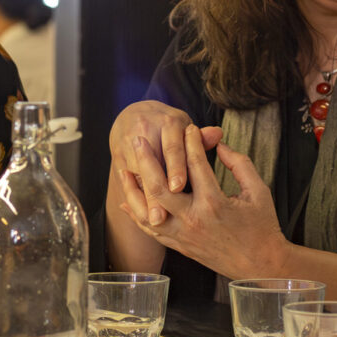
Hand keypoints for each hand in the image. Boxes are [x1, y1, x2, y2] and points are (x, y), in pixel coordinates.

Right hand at [108, 101, 221, 225]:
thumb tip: (218, 134)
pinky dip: (136, 199)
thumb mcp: (185, 127)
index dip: (175, 168)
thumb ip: (201, 137)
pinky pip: (127, 182)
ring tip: (153, 221)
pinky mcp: (118, 157)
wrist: (133, 114)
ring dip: (144, 201)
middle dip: (155, 194)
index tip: (179, 188)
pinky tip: (146, 217)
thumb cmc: (168, 124)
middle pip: (151, 166)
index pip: (172, 148)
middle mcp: (146, 130)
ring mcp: (128, 144)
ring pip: (138, 178)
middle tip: (161, 217)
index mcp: (167, 121)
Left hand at [119, 124, 288, 279]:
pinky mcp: (179, 246)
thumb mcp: (258, 191)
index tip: (188, 127)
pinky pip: (151, 231)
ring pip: (148, 211)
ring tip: (123, 169)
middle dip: (147, 160)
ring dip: (133, 189)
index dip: (191, 142)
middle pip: (160, 186)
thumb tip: (220, 145)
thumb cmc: (262, 227)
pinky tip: (126, 201)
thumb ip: (239, 164)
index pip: (195, 164)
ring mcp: (183, 235)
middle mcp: (194, 219)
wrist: (260, 266)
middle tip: (139, 140)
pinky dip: (136, 215)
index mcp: (215, 203)